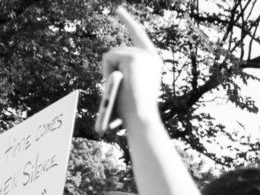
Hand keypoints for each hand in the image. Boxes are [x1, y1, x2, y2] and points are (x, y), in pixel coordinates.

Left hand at [101, 7, 162, 127]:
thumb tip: (110, 77)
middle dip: (110, 69)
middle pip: (117, 50)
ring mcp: (142, 55)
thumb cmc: (134, 114)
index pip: (139, 36)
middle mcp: (150, 56)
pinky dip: (106, 73)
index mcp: (152, 63)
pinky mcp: (132, 58)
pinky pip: (108, 59)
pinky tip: (116, 83)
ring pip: (111, 56)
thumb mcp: (129, 92)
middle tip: (115, 83)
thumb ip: (123, 79)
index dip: (128, 21)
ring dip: (108, 74)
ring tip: (118, 90)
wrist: (142, 119)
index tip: (118, 9)